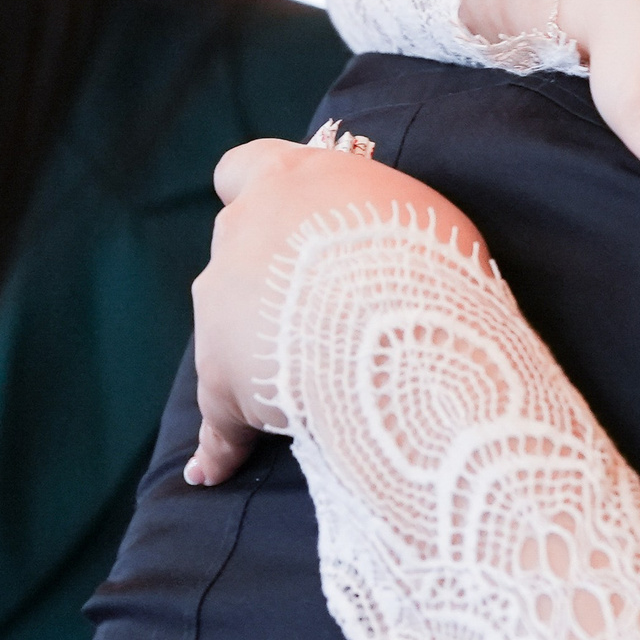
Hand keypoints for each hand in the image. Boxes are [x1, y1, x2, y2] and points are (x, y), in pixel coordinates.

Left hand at [184, 138, 477, 485]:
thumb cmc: (425, 256)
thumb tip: (385, 238)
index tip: (289, 211)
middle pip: (240, 247)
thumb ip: (380, 218)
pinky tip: (214, 472)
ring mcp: (221, 307)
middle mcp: (242, 234)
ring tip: (317, 388)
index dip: (260, 191)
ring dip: (261, 348)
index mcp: (289, 181)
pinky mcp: (223, 381)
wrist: (399, 319)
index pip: (244, 168)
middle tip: (337, 305)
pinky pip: (220, 422)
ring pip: (230, 326)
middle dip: (274, 273)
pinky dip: (220, 446)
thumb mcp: (415, 212)